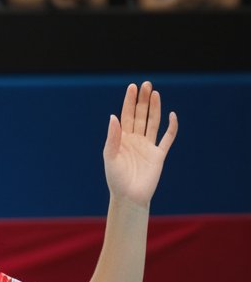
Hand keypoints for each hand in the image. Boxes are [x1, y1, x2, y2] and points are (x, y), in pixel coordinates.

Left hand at [102, 82, 178, 208]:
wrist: (129, 197)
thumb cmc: (116, 180)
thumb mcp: (110, 157)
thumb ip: (112, 138)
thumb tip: (113, 116)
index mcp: (122, 140)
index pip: (125, 116)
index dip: (129, 102)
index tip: (132, 87)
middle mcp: (135, 140)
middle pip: (140, 116)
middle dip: (142, 100)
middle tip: (146, 84)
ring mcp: (148, 146)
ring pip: (152, 123)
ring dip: (154, 108)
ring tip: (154, 93)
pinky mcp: (159, 155)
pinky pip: (167, 138)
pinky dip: (171, 127)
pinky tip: (172, 114)